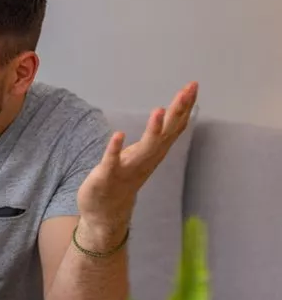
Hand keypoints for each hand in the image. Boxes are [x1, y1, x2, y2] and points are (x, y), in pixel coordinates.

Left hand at [77, 81, 198, 236]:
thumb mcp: (143, 154)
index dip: (184, 107)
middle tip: (188, 90)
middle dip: (177, 111)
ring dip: (153, 130)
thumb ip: (156, 136)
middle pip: (166, 133)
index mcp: (154, 152)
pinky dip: (115, 149)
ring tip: (159, 111)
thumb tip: (169, 114)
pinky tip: (119, 134)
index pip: (174, 126)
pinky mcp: (107, 177)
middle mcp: (146, 159)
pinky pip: (112, 161)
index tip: (193, 86)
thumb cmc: (124, 178)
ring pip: (145, 148)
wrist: (106, 213)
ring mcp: (128, 169)